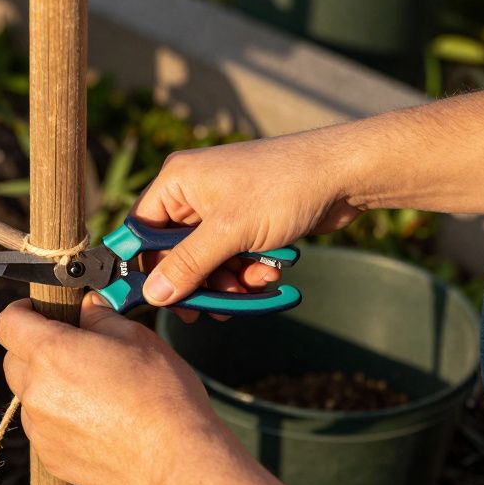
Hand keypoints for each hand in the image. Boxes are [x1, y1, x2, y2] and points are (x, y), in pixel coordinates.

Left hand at [0, 295, 238, 484]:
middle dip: (34, 350)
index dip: (22, 311)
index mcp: (50, 352)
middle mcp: (35, 391)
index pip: (7, 322)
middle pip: (13, 361)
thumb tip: (86, 306)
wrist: (176, 459)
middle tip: (73, 351)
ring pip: (29, 397)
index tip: (40, 312)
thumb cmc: (161, 393)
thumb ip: (100, 315)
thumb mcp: (135, 337)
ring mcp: (40, 430)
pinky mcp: (51, 458)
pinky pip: (43, 430)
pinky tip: (97, 423)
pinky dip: (59, 420)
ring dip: (47, 387)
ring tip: (92, 392)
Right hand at [135, 135, 359, 310]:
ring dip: (226, 281)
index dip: (144, 266)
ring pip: (207, 260)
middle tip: (206, 309)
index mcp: (177, 181)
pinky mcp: (247, 222)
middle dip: (197, 280)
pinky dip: (247, 271)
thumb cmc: (283, 187)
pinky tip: (267, 275)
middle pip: (174, 251)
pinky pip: (232, 257)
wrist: (343, 175)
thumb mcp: (229, 231)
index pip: (140, 230)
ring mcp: (222, 208)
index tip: (150, 299)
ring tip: (248, 286)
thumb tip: (153, 295)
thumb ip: (188, 265)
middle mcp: (194, 192)